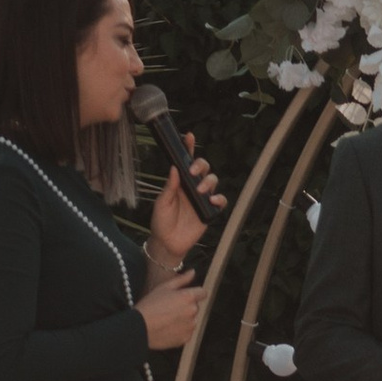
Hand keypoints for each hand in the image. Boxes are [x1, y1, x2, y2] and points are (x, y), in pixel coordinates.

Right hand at [136, 270, 201, 351]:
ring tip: (167, 320)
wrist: (139, 328)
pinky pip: (187, 332)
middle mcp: (193, 312)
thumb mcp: (164, 287)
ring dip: (184, 319)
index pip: (202, 292)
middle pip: (195, 307)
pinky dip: (180, 331)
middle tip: (170, 308)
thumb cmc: (150, 305)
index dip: (194, 293)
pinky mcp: (186, 338)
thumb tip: (193, 272)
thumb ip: (182, 279)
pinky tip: (167, 328)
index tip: (184, 297)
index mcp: (188, 297)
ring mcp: (190, 326)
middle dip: (186, 307)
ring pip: (191, 320)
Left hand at [147, 133, 219, 262]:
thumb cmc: (161, 222)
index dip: (188, 148)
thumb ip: (169, 187)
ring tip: (200, 191)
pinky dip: (219, 198)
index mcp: (179, 182)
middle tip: (193, 172)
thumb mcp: (161, 203)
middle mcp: (192, 187)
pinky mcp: (209, 211)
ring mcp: (202, 198)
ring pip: (213, 180)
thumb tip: (174, 168)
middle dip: (201, 165)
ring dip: (209, 181)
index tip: (189, 136)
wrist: (167, 244)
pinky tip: (212, 201)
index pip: (185, 162)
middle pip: (203, 168)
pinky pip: (220, 201)